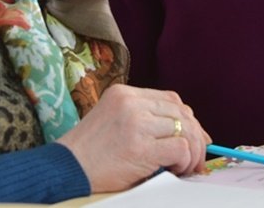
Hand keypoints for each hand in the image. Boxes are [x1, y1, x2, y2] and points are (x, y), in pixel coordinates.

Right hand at [56, 84, 209, 192]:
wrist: (66, 169)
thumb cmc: (90, 152)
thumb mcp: (113, 121)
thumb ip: (144, 118)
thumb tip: (189, 131)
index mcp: (123, 93)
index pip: (170, 99)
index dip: (187, 119)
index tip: (195, 137)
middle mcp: (131, 103)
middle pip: (181, 112)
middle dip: (195, 137)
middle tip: (197, 158)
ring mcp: (136, 123)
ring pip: (185, 130)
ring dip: (192, 152)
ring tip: (186, 167)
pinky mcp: (141, 147)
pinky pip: (180, 149)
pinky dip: (185, 161)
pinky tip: (175, 170)